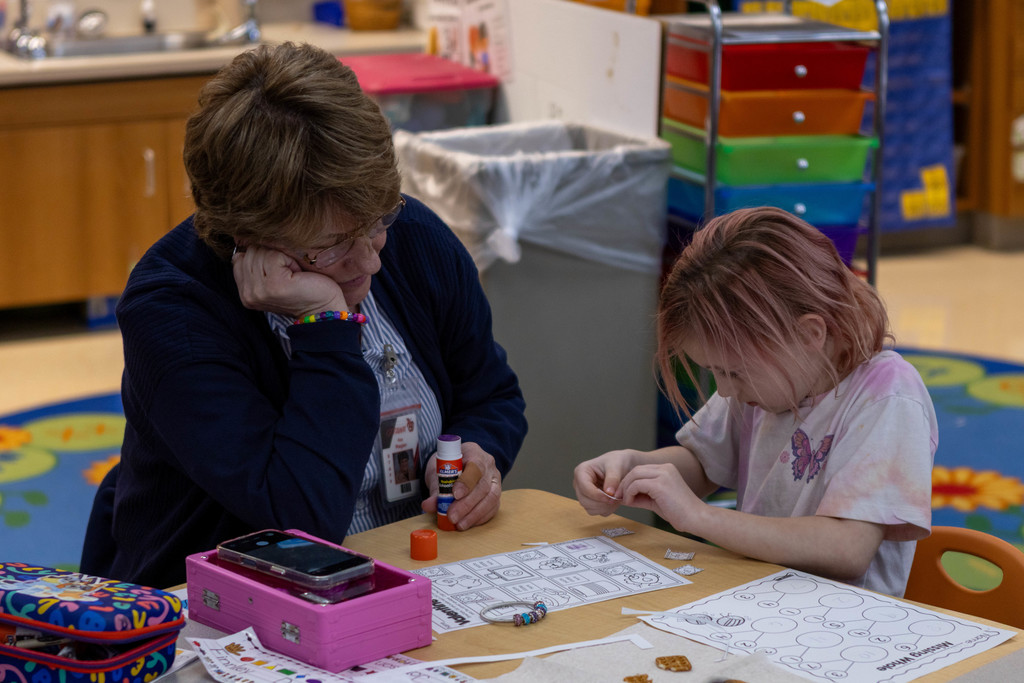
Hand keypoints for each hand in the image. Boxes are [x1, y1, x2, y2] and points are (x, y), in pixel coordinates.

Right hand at [232, 245, 347, 317]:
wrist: (323, 309)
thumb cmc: (303, 290)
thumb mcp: (272, 277)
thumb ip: (255, 264)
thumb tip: (241, 241)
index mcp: (244, 293)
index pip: (239, 257)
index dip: (261, 256)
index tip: (279, 271)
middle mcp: (248, 294)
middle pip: (251, 252)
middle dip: (273, 256)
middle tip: (288, 274)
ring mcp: (259, 290)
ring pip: (262, 251)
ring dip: (282, 258)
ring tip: (292, 275)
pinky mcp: (274, 284)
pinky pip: (274, 255)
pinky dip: (290, 260)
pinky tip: (297, 274)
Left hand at [421, 442, 500, 529]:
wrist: (456, 465)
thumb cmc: (447, 466)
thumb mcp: (437, 472)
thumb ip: (435, 489)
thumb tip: (428, 505)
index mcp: (474, 452)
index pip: (475, 466)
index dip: (466, 482)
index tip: (455, 495)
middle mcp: (488, 465)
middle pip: (483, 485)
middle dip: (467, 504)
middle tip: (452, 516)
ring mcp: (495, 480)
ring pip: (491, 498)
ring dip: (474, 514)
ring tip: (460, 525)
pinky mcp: (496, 493)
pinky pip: (493, 507)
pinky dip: (480, 517)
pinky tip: (468, 523)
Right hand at [573, 449, 639, 515]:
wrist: (623, 467)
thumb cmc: (617, 462)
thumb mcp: (616, 466)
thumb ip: (613, 478)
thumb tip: (609, 492)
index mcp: (581, 471)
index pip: (584, 488)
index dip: (597, 495)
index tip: (611, 497)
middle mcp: (579, 483)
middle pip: (584, 500)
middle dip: (602, 503)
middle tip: (617, 499)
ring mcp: (583, 494)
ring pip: (589, 508)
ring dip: (604, 507)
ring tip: (616, 499)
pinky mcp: (590, 501)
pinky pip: (595, 512)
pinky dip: (605, 510)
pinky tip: (613, 502)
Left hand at [619, 463, 701, 528]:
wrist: (696, 518)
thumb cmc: (679, 513)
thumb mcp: (656, 501)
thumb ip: (642, 496)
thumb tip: (624, 497)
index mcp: (666, 469)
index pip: (641, 470)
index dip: (629, 481)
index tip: (622, 494)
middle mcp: (665, 468)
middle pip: (636, 470)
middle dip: (624, 483)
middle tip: (617, 496)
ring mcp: (663, 474)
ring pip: (634, 475)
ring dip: (625, 489)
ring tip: (625, 501)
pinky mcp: (660, 484)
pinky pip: (636, 485)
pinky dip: (630, 494)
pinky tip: (631, 503)